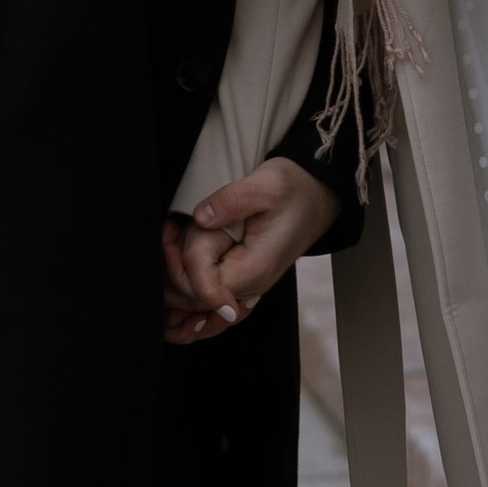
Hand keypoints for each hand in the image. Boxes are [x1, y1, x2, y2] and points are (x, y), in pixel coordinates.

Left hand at [160, 158, 338, 344]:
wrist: (317, 196)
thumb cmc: (295, 190)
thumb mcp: (265, 184)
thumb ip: (231, 201)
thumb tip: (201, 218)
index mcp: (255, 269)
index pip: (201, 288)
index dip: (177, 266)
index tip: (171, 232)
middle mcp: (250, 287)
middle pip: (193, 300)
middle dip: (172, 268)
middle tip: (170, 228)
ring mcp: (245, 288)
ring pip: (196, 302)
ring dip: (176, 273)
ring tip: (174, 233)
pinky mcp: (240, 281)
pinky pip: (206, 298)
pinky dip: (186, 285)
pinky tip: (178, 255)